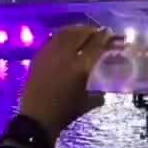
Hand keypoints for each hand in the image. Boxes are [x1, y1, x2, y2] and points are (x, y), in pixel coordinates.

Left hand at [19, 26, 111, 140]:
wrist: (37, 118)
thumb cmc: (64, 112)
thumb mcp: (86, 102)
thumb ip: (98, 92)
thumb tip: (104, 90)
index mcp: (80, 67)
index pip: (96, 45)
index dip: (105, 38)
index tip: (111, 34)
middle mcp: (65, 55)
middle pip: (81, 34)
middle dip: (92, 31)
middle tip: (99, 32)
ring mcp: (50, 53)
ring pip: (66, 33)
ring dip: (77, 30)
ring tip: (85, 31)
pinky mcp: (39, 55)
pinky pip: (54, 39)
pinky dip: (64, 35)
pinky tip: (68, 38)